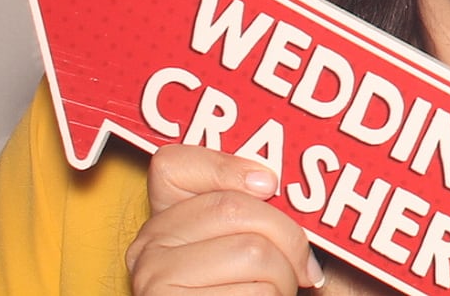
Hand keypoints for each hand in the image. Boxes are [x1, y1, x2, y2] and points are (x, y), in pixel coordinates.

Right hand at [127, 143, 322, 292]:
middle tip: (302, 262)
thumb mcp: (234, 245)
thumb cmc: (236, 289)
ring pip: (256, 253)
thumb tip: (268, 181)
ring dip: (287, 276)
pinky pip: (257, 292)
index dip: (229, 166)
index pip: (174, 166)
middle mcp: (147, 250)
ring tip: (280, 289)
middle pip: (237, 209)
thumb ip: (243, 210)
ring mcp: (156, 281)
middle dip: (288, 238)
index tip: (270, 184)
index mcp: (159, 225)